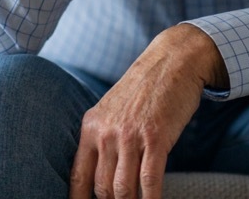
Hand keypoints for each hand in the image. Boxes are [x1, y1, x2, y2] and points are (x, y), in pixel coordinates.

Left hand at [68, 24, 226, 198]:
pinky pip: (149, 180)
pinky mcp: (156, 138)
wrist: (170, 62)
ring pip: (123, 188)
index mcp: (91, 127)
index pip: (78, 176)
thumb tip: (98, 175)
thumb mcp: (111, 110)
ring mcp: (130, 136)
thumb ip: (102, 139)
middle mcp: (106, 133)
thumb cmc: (142, 90)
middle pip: (102, 188)